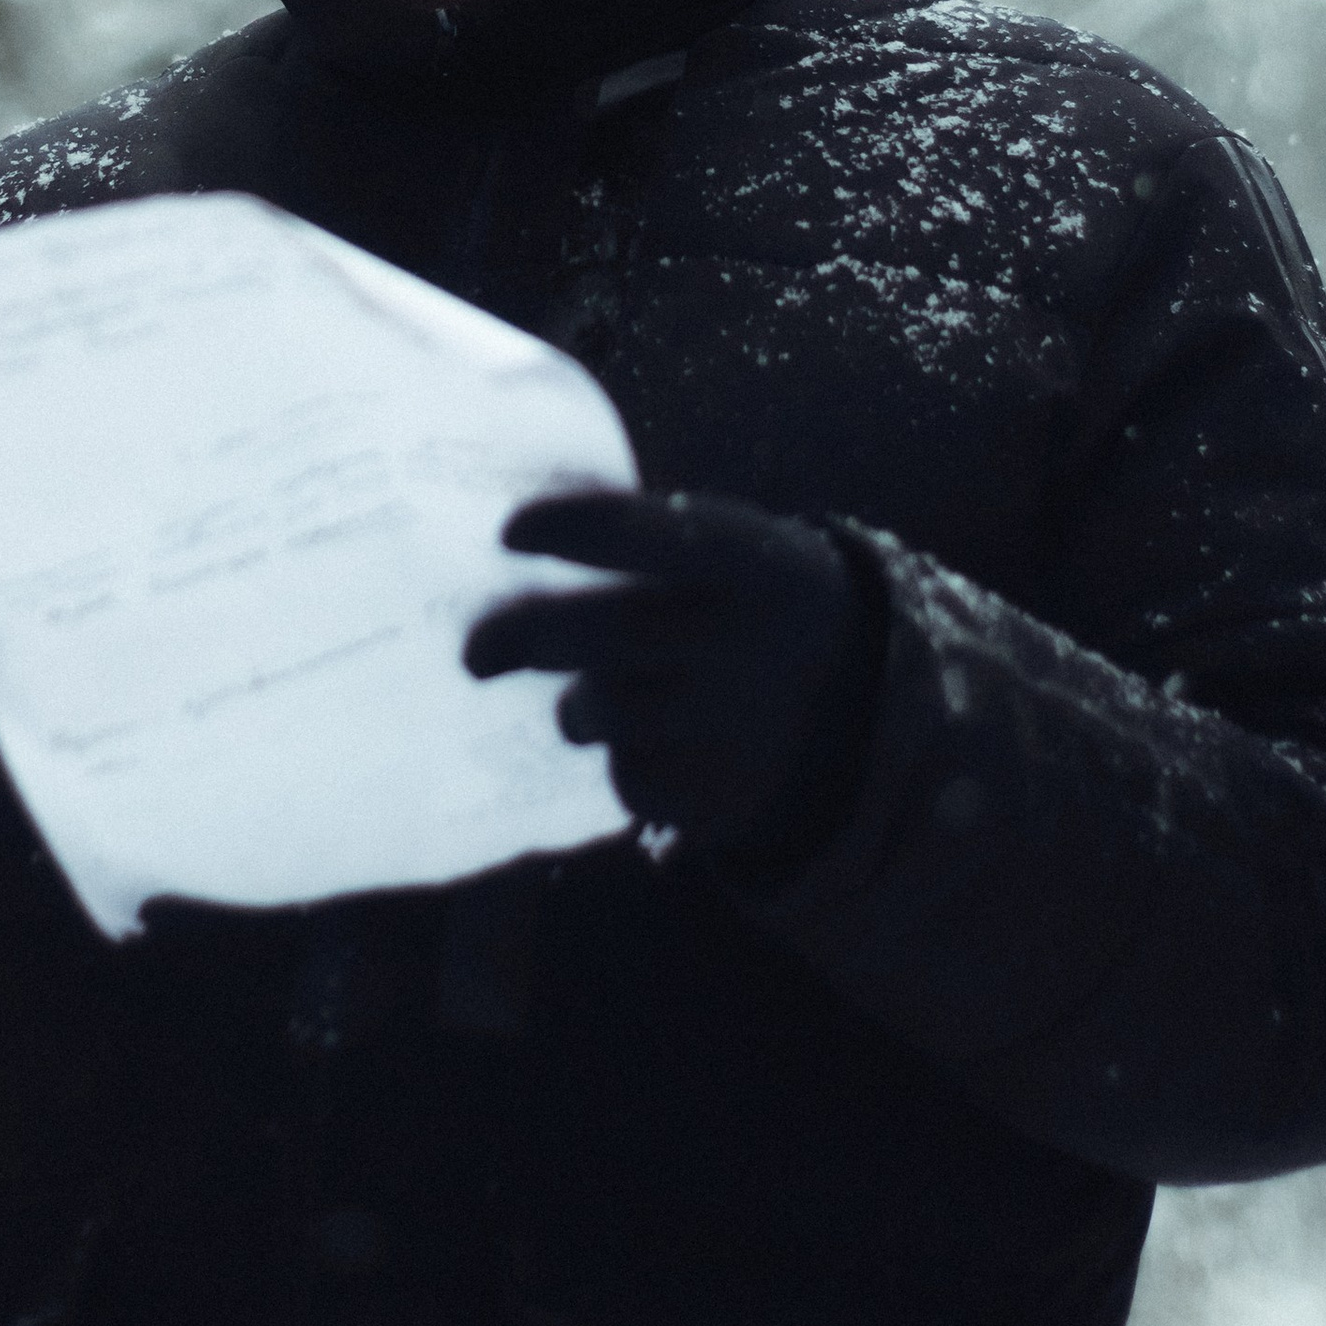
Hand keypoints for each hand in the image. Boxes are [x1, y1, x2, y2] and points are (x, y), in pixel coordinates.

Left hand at [462, 488, 883, 873]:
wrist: (851, 692)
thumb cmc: (735, 600)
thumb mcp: (722, 550)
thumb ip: (635, 544)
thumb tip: (504, 541)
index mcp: (748, 558)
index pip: (646, 534)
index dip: (571, 529)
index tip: (508, 531)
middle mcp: (744, 640)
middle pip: (607, 634)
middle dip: (525, 637)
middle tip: (473, 652)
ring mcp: (736, 724)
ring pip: (601, 713)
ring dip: (575, 704)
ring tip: (581, 698)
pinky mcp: (722, 797)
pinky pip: (630, 778)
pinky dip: (623, 759)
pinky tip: (649, 741)